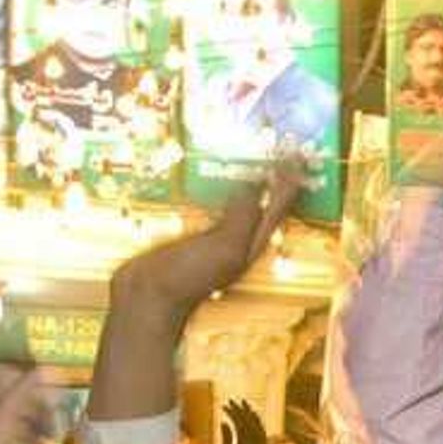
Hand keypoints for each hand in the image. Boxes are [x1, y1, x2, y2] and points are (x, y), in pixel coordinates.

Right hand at [115, 166, 300, 316]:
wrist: (146, 296)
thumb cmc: (187, 277)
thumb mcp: (224, 248)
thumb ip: (243, 218)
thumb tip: (257, 186)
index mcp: (250, 243)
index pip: (278, 207)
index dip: (289, 181)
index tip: (296, 153)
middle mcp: (236, 238)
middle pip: (262, 202)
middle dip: (272, 176)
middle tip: (279, 147)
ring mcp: (212, 235)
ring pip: (236, 200)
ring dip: (243, 177)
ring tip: (249, 151)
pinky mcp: (189, 232)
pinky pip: (207, 203)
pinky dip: (213, 185)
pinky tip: (208, 170)